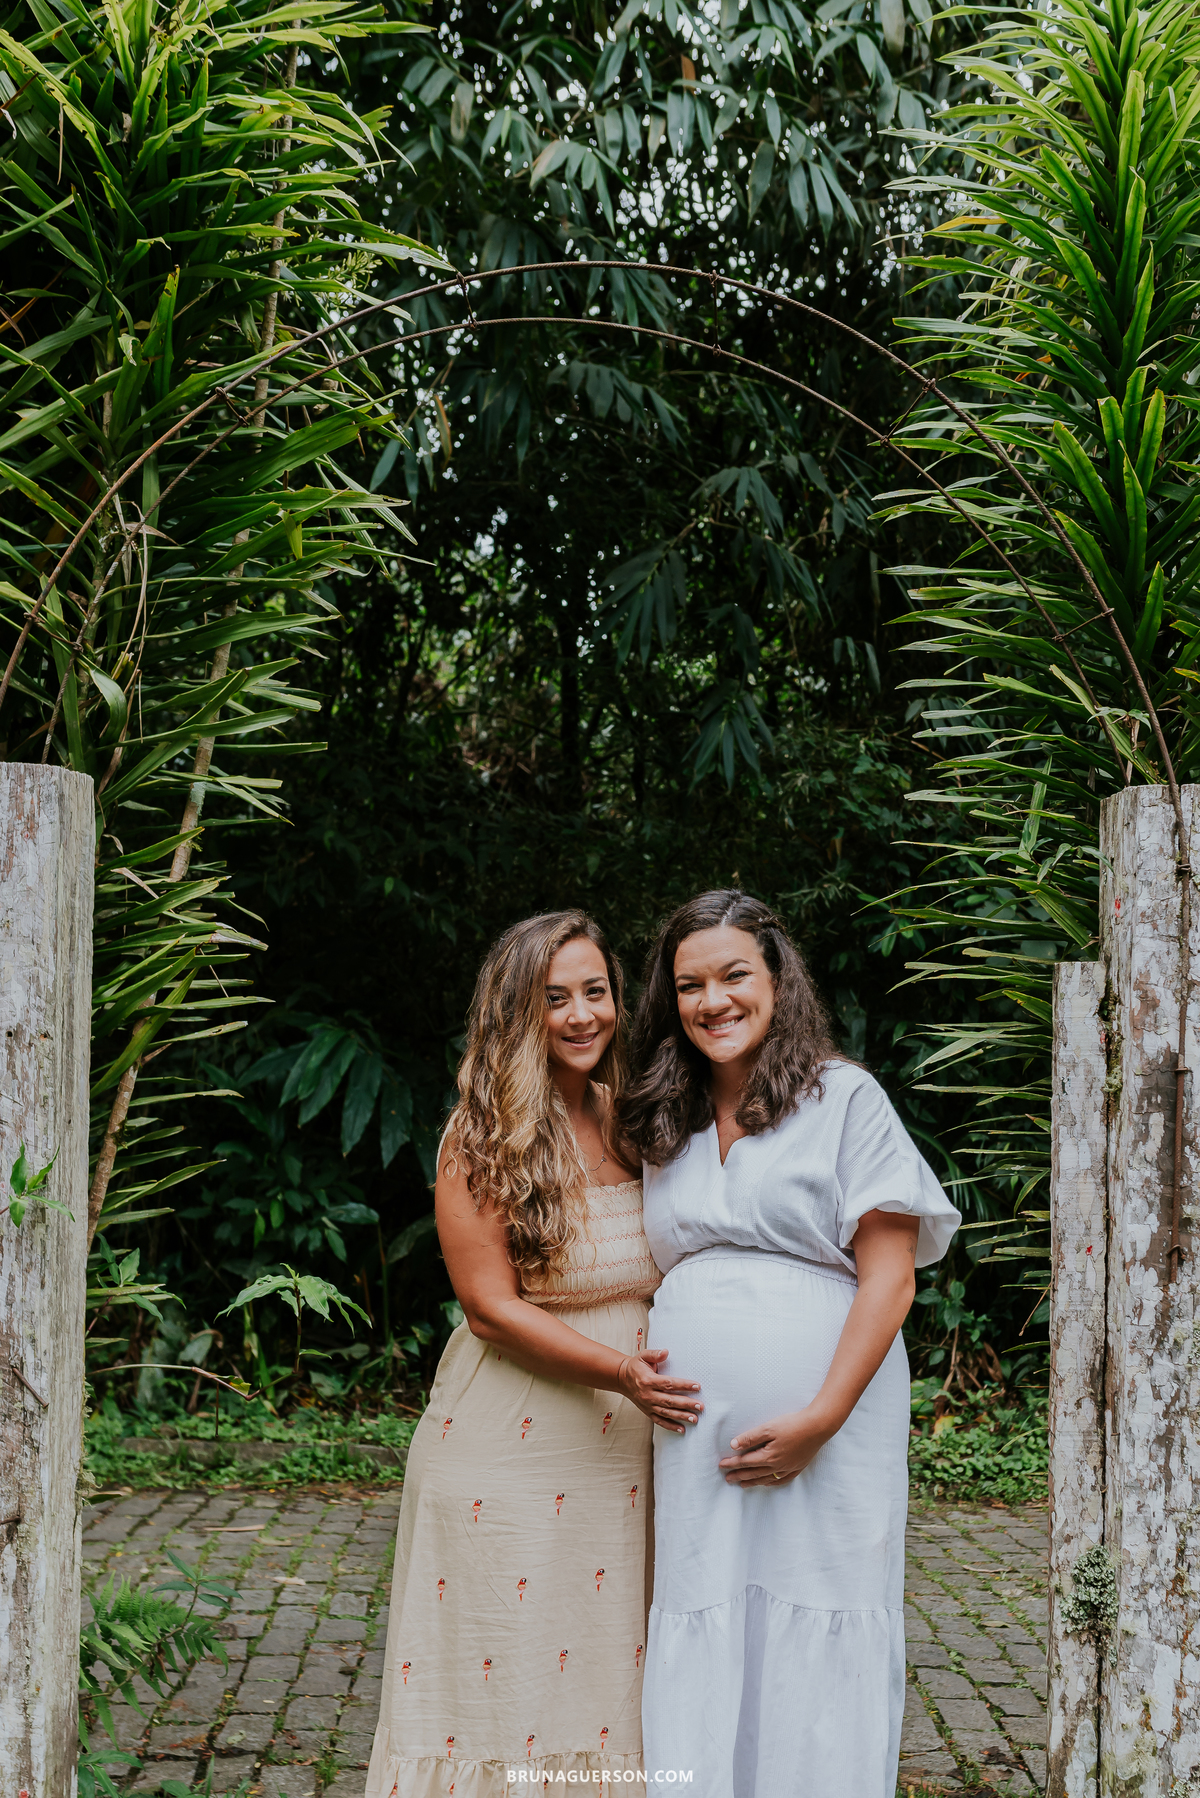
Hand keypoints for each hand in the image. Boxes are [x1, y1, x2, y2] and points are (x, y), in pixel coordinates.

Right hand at [617, 1349, 702, 1432]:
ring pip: (666, 1412)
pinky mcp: (647, 1412)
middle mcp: (648, 1395)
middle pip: (669, 1400)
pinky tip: (682, 1429)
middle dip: (686, 1404)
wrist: (622, 1379)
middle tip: (700, 1406)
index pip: (669, 1384)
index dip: (683, 1385)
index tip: (697, 1386)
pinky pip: (660, 1421)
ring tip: (694, 1418)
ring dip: (681, 1416)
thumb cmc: (636, 1366)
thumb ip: (655, 1354)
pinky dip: (671, 1426)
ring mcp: (648, 1405)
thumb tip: (666, 1352)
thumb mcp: (643, 1356)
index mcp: (648, 1380)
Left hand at [718, 1406, 836, 1485]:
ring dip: (752, 1482)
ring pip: (766, 1479)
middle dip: (739, 1476)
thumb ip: (750, 1437)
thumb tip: (733, 1445)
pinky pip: (781, 1480)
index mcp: (768, 1456)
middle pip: (753, 1473)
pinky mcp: (797, 1467)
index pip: (745, 1462)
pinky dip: (771, 1483)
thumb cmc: (792, 1425)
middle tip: (727, 1479)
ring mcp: (788, 1468)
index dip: (732, 1463)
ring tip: (742, 1485)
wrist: (818, 1427)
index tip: (721, 1465)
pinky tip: (767, 1483)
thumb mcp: (768, 1428)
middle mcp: (777, 1466)